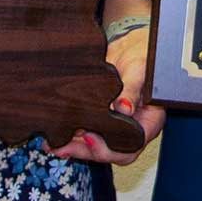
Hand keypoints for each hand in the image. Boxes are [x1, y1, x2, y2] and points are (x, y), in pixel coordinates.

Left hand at [49, 26, 165, 165]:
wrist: (131, 48)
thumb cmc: (141, 57)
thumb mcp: (138, 70)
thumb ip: (132, 89)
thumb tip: (125, 109)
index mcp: (148, 122)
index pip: (131, 146)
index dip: (110, 149)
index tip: (90, 139)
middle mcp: (132, 129)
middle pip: (111, 152)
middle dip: (85, 152)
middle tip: (63, 148)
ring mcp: (116, 126)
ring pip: (96, 146)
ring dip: (74, 148)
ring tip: (53, 145)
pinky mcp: (101, 120)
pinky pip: (88, 134)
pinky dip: (71, 137)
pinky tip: (55, 135)